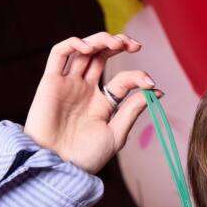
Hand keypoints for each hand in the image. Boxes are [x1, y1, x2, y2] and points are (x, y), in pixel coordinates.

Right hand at [24, 31, 160, 173]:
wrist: (58, 166)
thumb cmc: (86, 156)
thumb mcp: (116, 133)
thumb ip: (132, 110)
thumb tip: (156, 91)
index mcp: (103, 103)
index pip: (123, 80)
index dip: (138, 77)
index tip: (151, 83)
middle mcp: (85, 90)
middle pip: (102, 56)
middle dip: (119, 44)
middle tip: (135, 44)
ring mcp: (68, 84)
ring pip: (83, 50)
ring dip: (100, 39)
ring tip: (116, 42)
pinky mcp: (50, 82)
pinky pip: (59, 54)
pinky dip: (73, 44)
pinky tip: (89, 47)